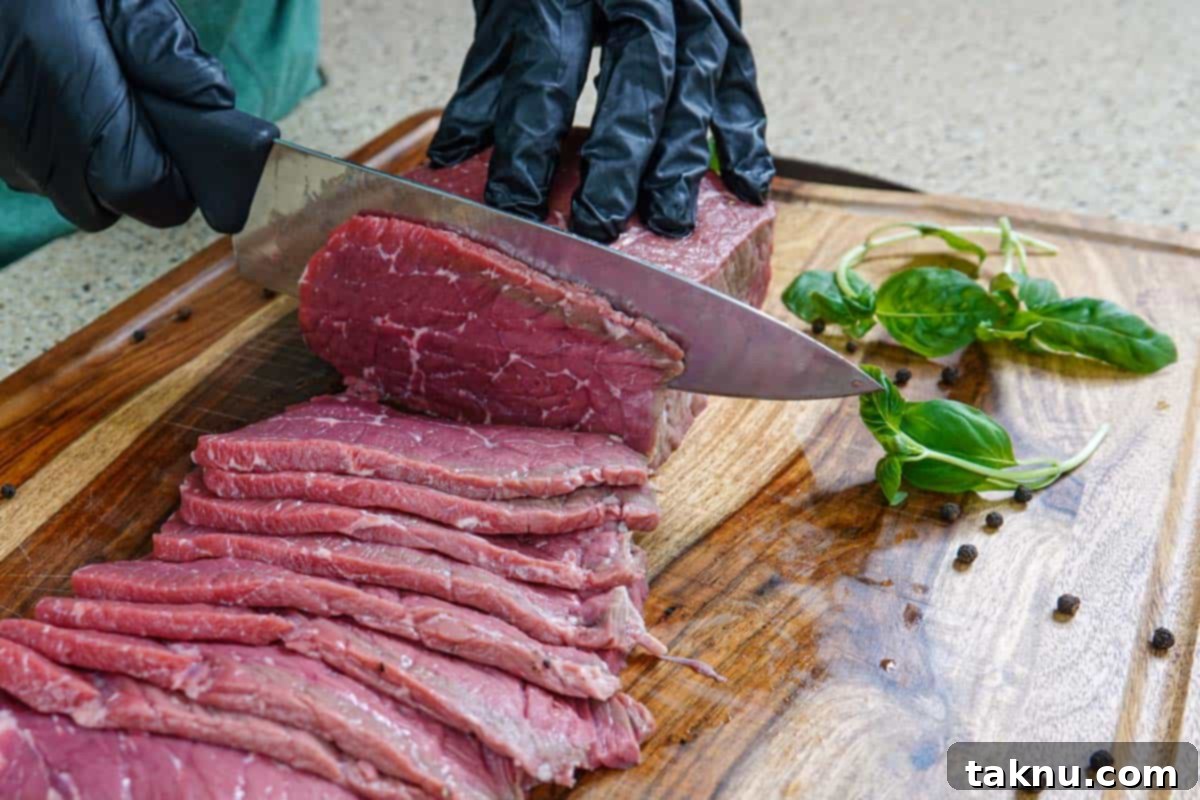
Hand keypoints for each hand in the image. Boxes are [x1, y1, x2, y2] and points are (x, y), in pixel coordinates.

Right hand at [0, 0, 275, 233]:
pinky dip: (56, 147)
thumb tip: (214, 106)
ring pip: (69, 192)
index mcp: (67, 90)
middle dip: (139, 173)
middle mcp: (26, 134)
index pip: (143, 188)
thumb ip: (165, 48)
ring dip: (96, 162)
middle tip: (145, 119)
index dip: (176, 180)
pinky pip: (33, 169)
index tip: (188, 148)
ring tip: (95, 97)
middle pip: (108, 203)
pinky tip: (53, 94)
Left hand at [428, 0, 774, 242]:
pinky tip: (748, 187)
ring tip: (669, 221)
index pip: (545, 73)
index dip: (528, 143)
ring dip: (683, 159)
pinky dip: (746, 134)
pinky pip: (740, 77)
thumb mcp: (508, 5)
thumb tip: (455, 155)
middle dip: (620, 158)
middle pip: (636, 80)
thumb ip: (488, 79)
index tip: (515, 204)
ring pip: (694, 84)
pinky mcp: (725, 12)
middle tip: (601, 223)